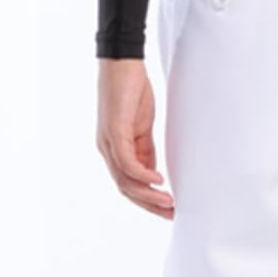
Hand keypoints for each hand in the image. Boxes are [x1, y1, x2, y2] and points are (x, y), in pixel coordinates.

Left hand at [97, 59, 173, 218]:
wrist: (122, 62)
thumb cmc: (131, 90)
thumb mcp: (142, 126)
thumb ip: (145, 150)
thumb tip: (153, 173)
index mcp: (114, 148)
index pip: (127, 183)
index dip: (147, 199)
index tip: (167, 208)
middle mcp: (106, 148)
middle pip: (125, 188)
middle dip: (149, 204)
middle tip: (171, 214)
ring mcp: (108, 141)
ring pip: (125, 180)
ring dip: (148, 195)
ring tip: (168, 203)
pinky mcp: (114, 131)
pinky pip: (127, 163)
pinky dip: (143, 175)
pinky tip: (158, 181)